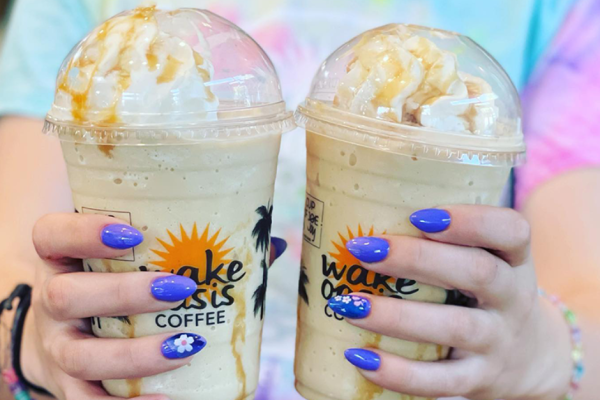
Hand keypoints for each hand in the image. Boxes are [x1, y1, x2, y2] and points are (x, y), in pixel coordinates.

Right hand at [21, 213, 205, 399]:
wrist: (68, 333)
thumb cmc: (112, 282)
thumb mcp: (127, 258)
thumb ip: (183, 246)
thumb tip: (267, 247)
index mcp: (61, 259)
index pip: (51, 235)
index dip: (84, 232)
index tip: (132, 233)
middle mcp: (52, 301)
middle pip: (66, 296)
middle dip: (124, 294)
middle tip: (179, 289)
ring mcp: (58, 346)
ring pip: (79, 354)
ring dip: (134, 354)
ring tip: (185, 346)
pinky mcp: (68, 385)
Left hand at [328, 205, 572, 399]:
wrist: (530, 359)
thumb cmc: (484, 292)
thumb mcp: (485, 260)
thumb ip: (442, 240)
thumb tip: (353, 214)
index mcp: (514, 259)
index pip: (511, 230)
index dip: (469, 220)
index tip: (418, 216)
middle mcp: (513, 297)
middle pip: (476, 272)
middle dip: (417, 258)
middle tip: (363, 249)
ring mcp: (498, 342)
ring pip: (455, 327)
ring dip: (396, 316)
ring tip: (347, 304)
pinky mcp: (480, 380)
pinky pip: (441, 381)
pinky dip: (399, 372)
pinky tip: (359, 357)